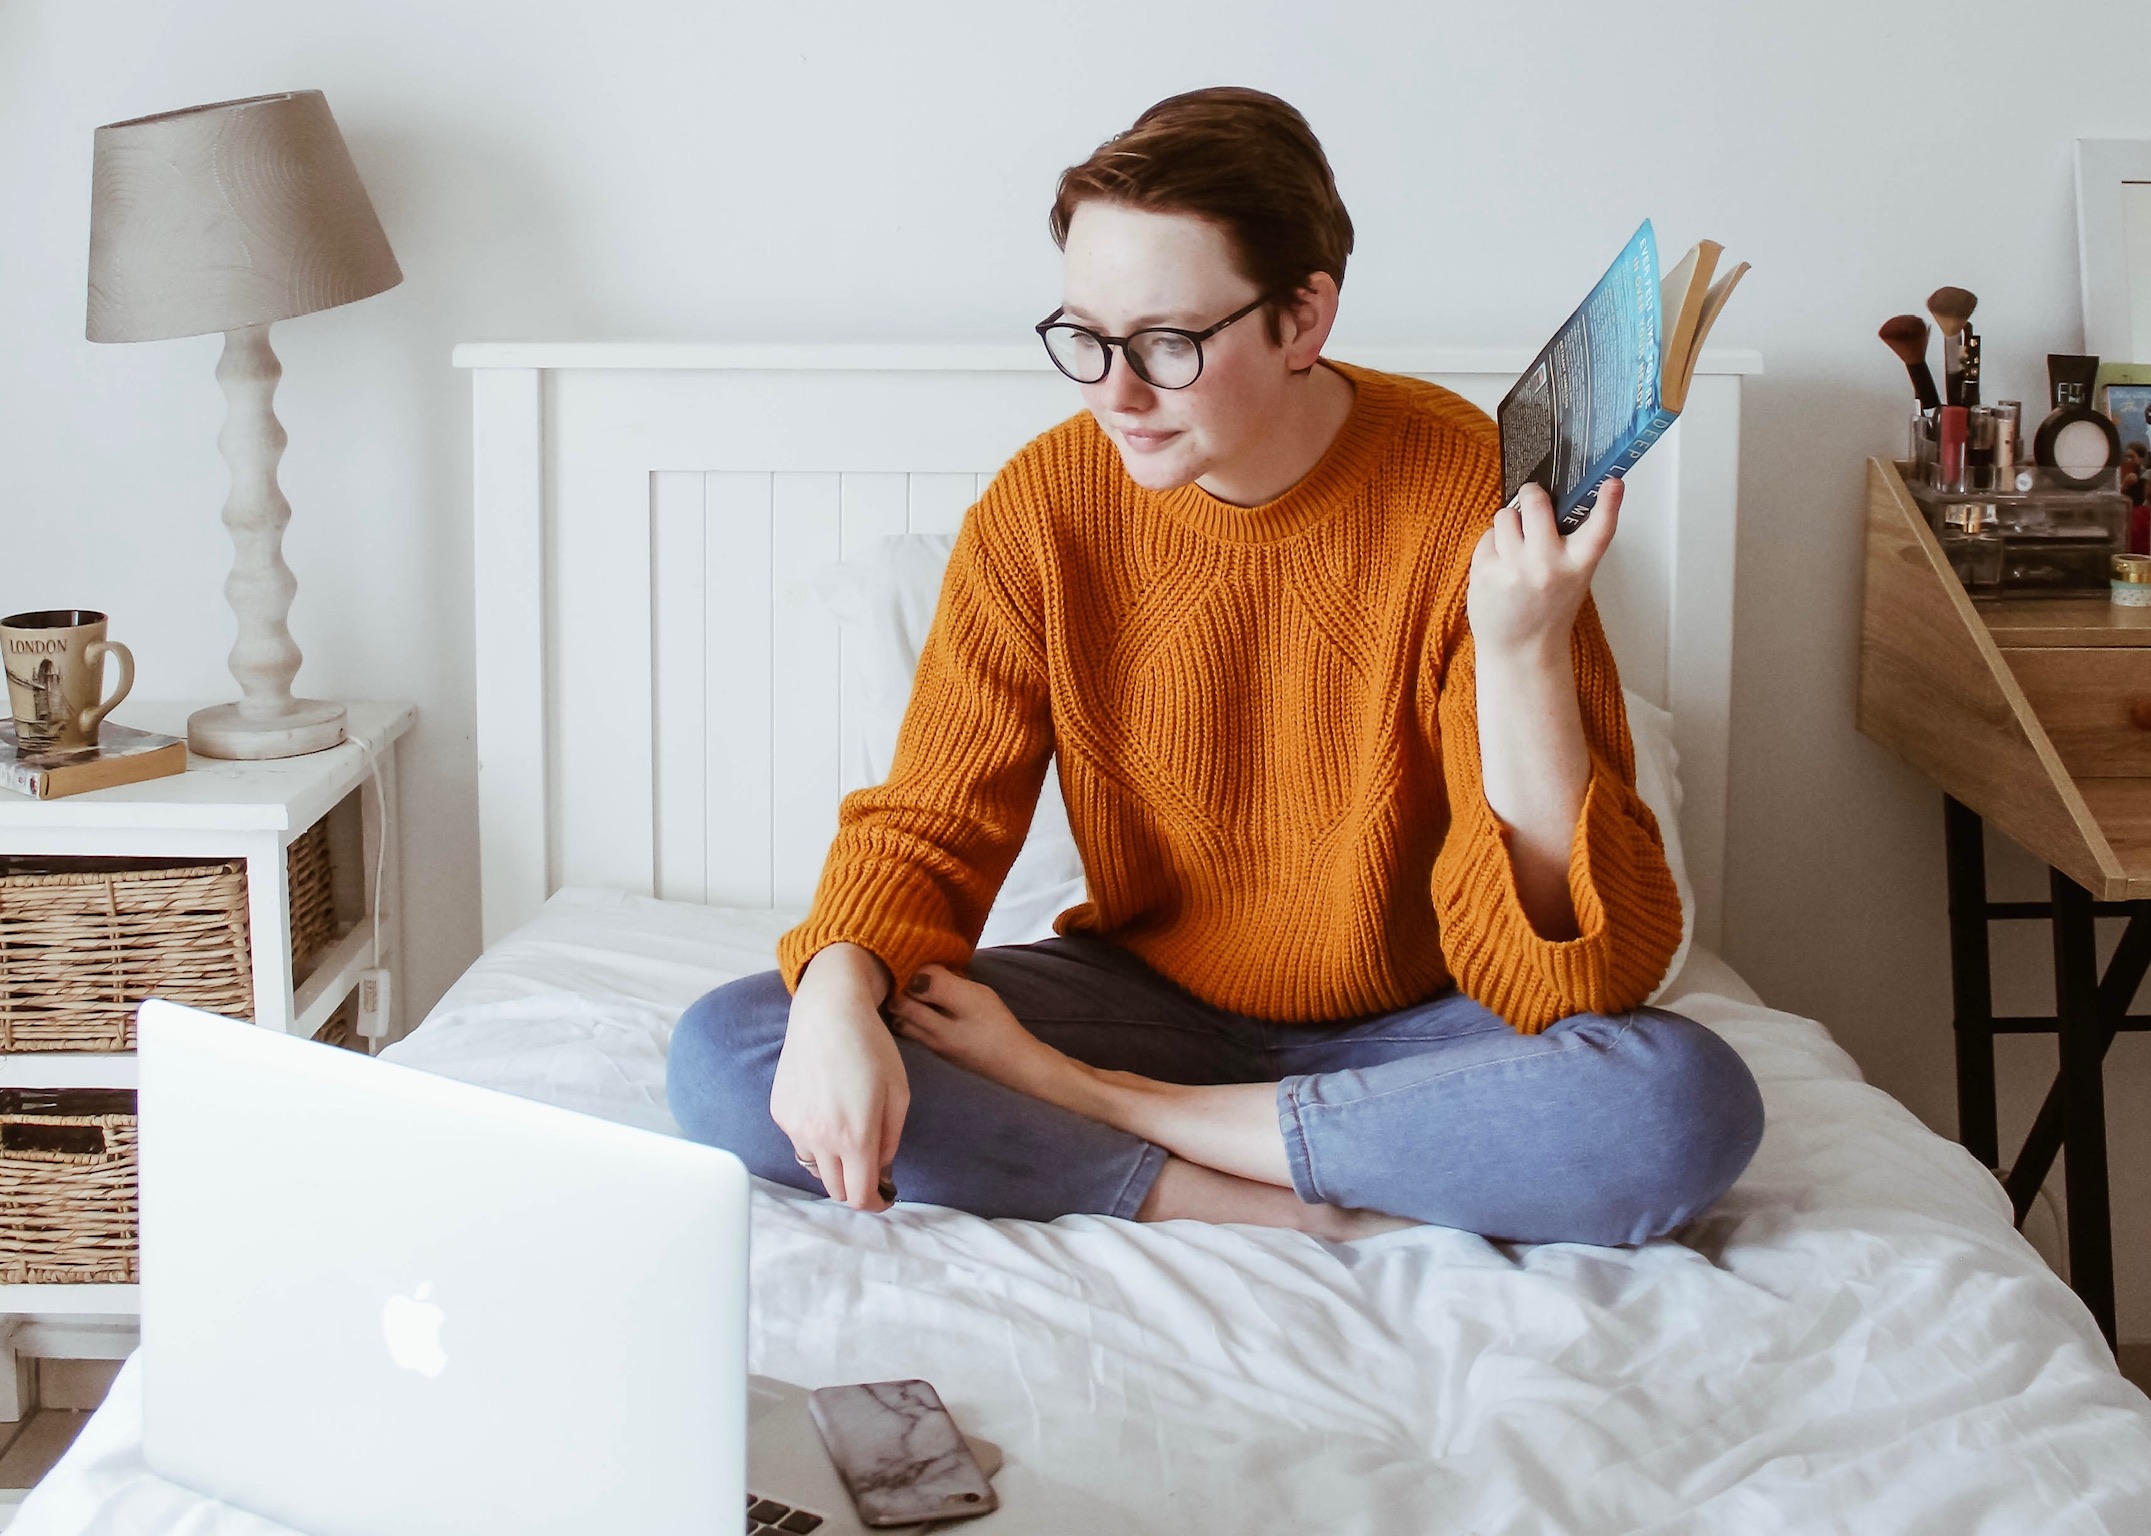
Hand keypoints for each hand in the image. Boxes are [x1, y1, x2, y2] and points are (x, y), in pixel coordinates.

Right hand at [770, 943, 906, 1211]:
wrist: (828, 1012)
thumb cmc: (871, 1048)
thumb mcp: (898, 1095)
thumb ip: (890, 1141)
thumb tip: (881, 1173)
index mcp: (855, 1136)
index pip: (860, 1197)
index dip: (876, 1203)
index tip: (885, 1196)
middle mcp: (820, 1138)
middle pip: (836, 1190)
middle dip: (856, 1185)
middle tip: (870, 1166)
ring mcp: (794, 1127)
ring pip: (816, 1168)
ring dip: (833, 1162)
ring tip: (847, 1129)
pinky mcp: (779, 1113)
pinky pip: (799, 1141)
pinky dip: (814, 1138)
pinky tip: (826, 1107)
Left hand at [1466, 479, 1620, 660]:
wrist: (1521, 650)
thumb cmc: (1547, 610)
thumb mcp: (1573, 577)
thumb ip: (1568, 543)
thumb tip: (1547, 500)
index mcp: (1578, 566)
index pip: (1600, 529)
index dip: (1609, 502)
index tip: (1614, 482)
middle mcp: (1548, 565)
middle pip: (1535, 502)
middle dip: (1531, 495)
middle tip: (1532, 501)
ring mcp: (1514, 568)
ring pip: (1505, 515)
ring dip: (1508, 524)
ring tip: (1515, 549)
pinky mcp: (1486, 572)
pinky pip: (1486, 537)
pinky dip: (1492, 546)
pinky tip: (1500, 567)